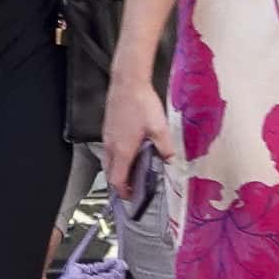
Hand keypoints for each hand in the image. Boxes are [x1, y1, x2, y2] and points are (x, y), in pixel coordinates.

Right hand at [101, 72, 174, 203]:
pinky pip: (109, 150)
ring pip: (108, 161)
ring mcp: (107, 136)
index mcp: (123, 150)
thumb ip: (166, 148)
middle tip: (134, 188)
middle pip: (110, 173)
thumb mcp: (160, 128)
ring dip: (117, 170)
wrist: (127, 81)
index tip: (133, 197)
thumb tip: (171, 162)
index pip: (117, 180)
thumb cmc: (142, 104)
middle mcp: (111, 146)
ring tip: (133, 172)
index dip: (123, 192)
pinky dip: (116, 158)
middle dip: (119, 183)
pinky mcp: (107, 128)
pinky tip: (130, 152)